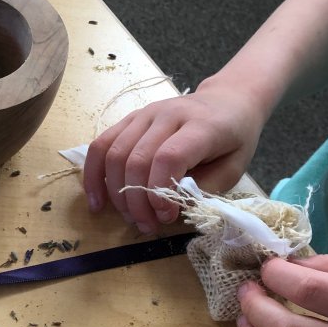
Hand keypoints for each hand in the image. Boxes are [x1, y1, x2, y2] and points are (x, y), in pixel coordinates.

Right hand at [82, 82, 263, 234]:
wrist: (227, 101)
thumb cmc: (233, 139)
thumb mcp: (234, 168)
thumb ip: (204, 188)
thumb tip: (170, 207)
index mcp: (202, 125)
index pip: (169, 157)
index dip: (160, 191)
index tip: (166, 216)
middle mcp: (169, 114)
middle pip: (137, 159)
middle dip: (137, 201)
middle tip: (147, 225)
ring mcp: (144, 114)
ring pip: (114, 154)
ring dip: (116, 193)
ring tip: (130, 217)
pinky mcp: (129, 119)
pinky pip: (101, 146)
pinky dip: (94, 175)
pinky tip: (97, 201)